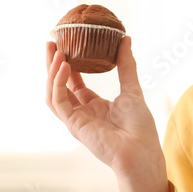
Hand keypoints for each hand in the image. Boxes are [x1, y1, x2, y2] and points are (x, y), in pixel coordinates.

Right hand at [45, 37, 167, 191]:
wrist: (141, 151)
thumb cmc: (140, 127)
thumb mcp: (132, 90)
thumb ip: (126, 65)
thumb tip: (126, 39)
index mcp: (95, 107)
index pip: (74, 83)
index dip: (68, 65)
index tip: (66, 45)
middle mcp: (82, 113)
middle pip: (59, 86)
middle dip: (53, 65)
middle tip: (51, 43)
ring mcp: (76, 119)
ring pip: (53, 93)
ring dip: (51, 72)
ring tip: (56, 51)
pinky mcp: (73, 124)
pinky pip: (58, 101)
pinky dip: (58, 83)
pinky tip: (65, 67)